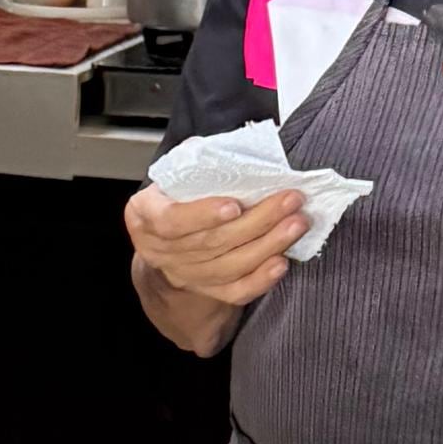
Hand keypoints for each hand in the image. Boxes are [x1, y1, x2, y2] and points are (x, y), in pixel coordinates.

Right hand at [124, 181, 308, 313]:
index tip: (235, 205)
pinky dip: (260, 279)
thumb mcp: (173, 175)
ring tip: (296, 224)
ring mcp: (184, 274)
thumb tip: (233, 151)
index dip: (203, 215)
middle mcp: (161, 251)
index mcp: (145, 216)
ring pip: (228, 266)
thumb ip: (196, 164)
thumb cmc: (175, 196)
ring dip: (268, 245)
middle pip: (211, 242)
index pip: (171, 221)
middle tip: (289, 201)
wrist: (166, 238)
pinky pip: (235, 292)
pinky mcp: (206, 290)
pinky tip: (281, 263)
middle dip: (257, 220)